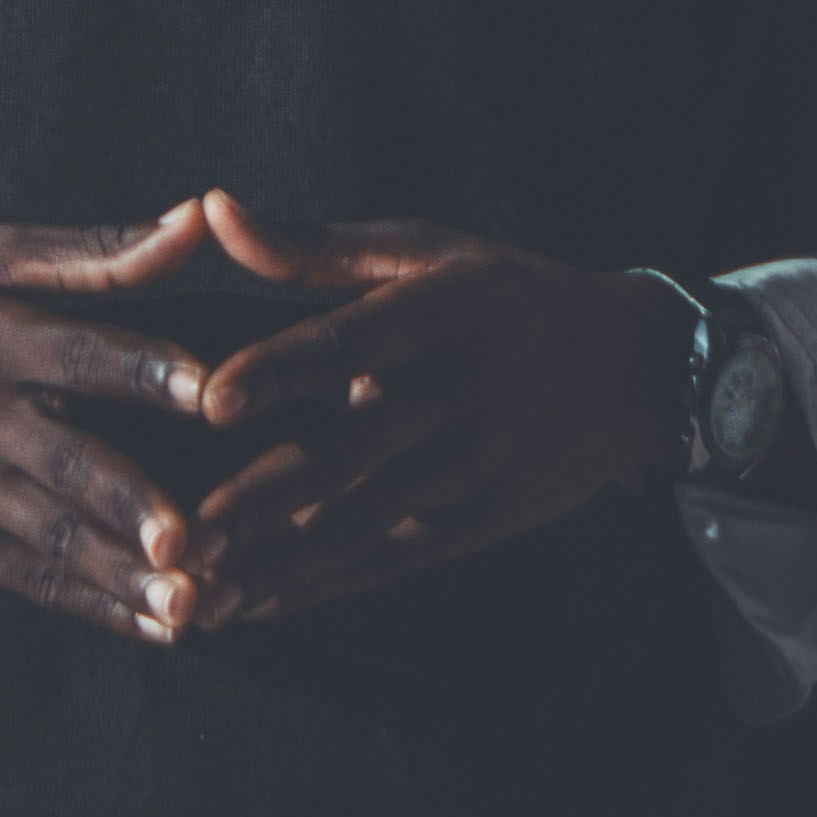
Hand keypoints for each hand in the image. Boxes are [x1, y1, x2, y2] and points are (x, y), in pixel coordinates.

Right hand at [0, 204, 223, 647]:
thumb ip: (99, 252)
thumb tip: (198, 217)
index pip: (77, 353)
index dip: (143, 369)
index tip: (209, 389)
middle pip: (65, 460)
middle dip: (127, 500)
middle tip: (189, 539)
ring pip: (57, 534)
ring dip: (124, 573)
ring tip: (190, 606)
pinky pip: (36, 579)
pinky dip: (96, 606)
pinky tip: (159, 628)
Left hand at [179, 186, 682, 623]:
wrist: (635, 366)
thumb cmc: (502, 293)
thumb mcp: (424, 250)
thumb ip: (311, 244)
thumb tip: (211, 209)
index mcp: (439, 310)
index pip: (348, 340)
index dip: (279, 369)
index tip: (211, 400)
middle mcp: (458, 392)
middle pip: (347, 451)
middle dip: (259, 500)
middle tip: (180, 537)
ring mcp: (473, 466)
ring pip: (361, 522)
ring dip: (277, 563)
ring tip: (200, 594)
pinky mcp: (482, 521)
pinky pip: (389, 561)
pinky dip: (320, 587)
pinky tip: (255, 608)